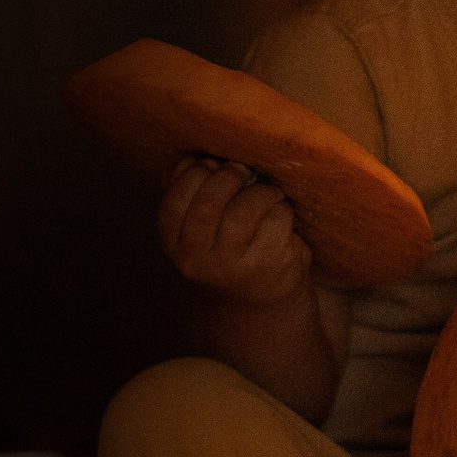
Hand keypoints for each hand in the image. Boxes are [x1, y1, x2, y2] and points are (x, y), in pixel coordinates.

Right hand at [159, 152, 313, 307]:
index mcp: (175, 245)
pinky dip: (281, 208)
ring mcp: (233, 266)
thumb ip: (194, 191)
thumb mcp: (201, 226)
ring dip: (260, 192)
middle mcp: (197, 261)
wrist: (259, 299)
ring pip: (244, 210)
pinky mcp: (268, 266)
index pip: (174, 202)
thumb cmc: (229, 248)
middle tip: (244, 171)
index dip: (194, 175)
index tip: (212, 164)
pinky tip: (280, 213)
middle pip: (209, 203)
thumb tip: (198, 158)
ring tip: (267, 192)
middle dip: (229, 177)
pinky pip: (275, 220)